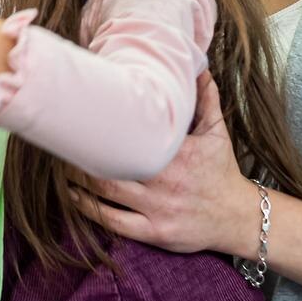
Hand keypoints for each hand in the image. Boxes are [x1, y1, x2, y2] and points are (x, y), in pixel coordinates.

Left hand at [67, 73, 259, 256]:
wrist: (239, 217)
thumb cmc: (222, 172)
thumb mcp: (217, 134)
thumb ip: (207, 100)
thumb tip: (199, 68)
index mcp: (178, 153)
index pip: (133, 136)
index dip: (103, 130)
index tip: (84, 117)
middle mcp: (165, 182)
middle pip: (111, 166)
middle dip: (83, 155)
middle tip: (65, 142)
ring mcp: (158, 209)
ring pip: (106, 194)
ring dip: (78, 181)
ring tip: (62, 167)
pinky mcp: (154, 232)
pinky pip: (114, 222)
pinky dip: (89, 210)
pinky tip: (74, 197)